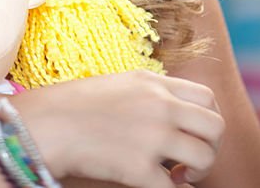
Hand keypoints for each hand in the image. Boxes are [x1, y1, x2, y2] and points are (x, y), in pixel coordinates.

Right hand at [0, 71, 221, 187]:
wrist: (44, 124)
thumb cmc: (72, 107)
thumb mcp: (117, 84)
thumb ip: (149, 94)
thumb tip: (173, 115)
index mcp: (153, 83)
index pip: (207, 97)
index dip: (208, 120)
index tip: (195, 134)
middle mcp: (159, 106)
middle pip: (216, 126)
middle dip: (210, 148)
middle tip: (191, 162)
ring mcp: (152, 137)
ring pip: (204, 157)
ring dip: (197, 172)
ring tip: (178, 177)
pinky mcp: (139, 168)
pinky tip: (163, 187)